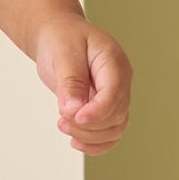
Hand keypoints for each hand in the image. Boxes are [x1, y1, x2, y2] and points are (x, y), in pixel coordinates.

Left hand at [34, 16, 132, 155]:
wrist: (58, 35)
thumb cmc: (61, 38)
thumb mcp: (63, 52)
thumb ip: (69, 81)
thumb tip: (73, 109)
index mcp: (114, 62)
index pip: (114, 93)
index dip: (97, 111)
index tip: (74, 117)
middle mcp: (120, 81)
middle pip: (116, 116)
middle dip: (88, 125)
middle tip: (61, 119)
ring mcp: (114, 96)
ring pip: (115, 128)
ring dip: (89, 136)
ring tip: (62, 125)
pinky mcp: (104, 108)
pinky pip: (109, 133)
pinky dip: (95, 144)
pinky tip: (76, 142)